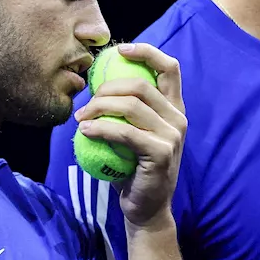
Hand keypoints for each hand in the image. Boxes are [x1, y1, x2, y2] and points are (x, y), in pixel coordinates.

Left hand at [74, 43, 186, 228]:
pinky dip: (101, 128)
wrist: (146, 209)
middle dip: (108, 88)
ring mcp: (172, 136)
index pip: (170, 68)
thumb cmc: (133, 169)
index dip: (147, 52)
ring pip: (131, 106)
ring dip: (99, 107)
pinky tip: (85, 131)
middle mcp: (178, 118)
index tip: (121, 50)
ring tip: (81, 118)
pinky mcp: (161, 153)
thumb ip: (126, 111)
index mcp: (174, 109)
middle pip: (141, 85)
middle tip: (87, 101)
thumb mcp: (134, 135)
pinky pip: (124, 132)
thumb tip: (96, 84)